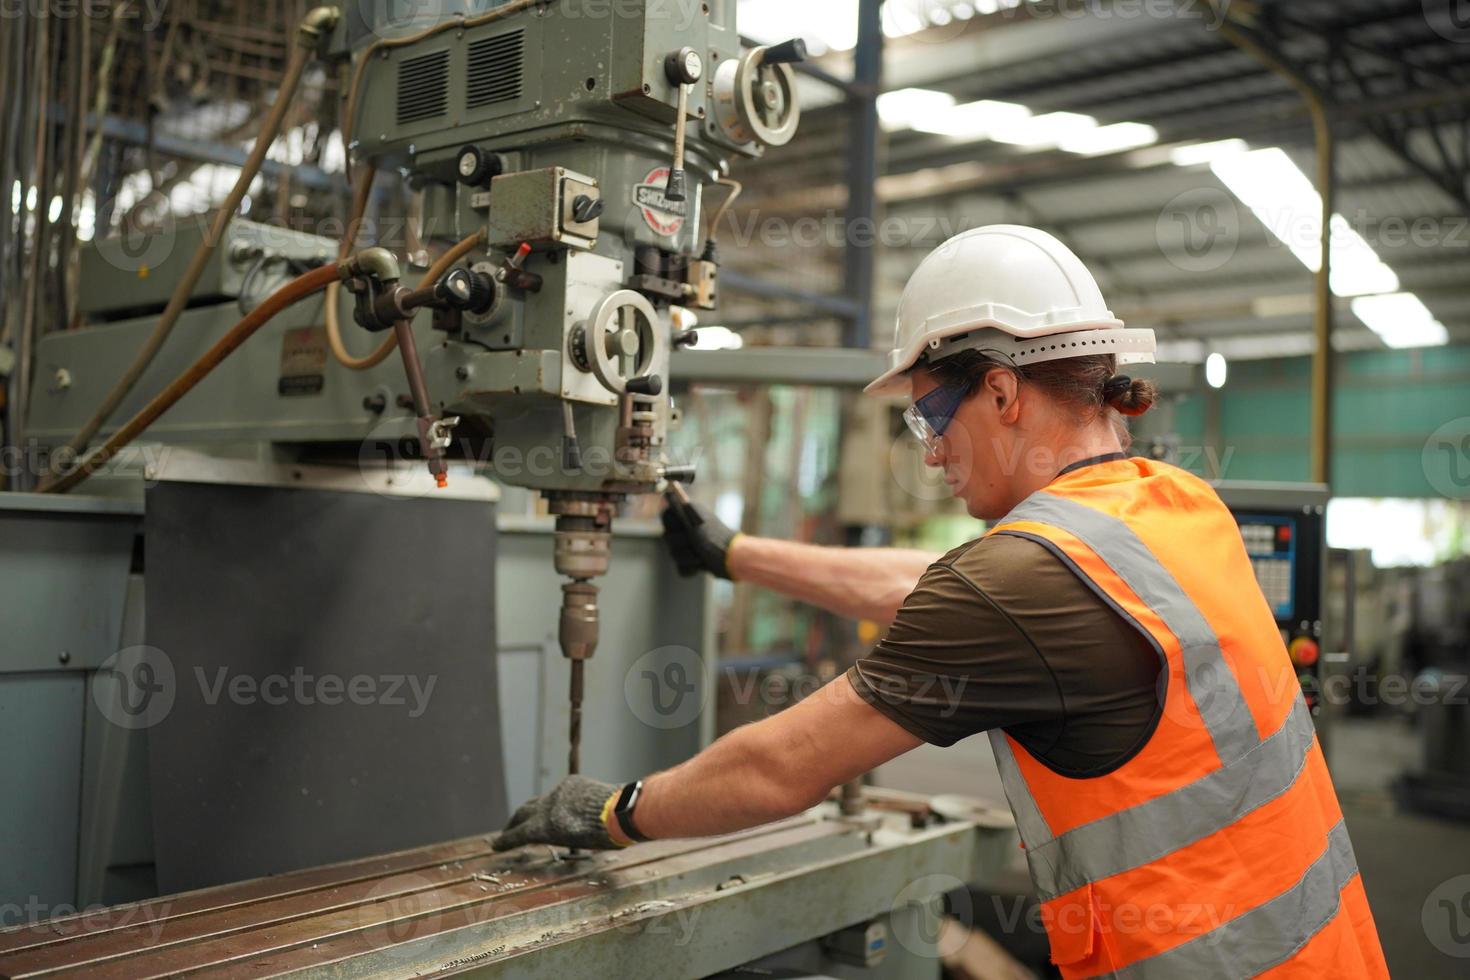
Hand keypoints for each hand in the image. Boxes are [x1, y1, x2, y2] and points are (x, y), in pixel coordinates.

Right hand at [493, 775, 623, 850]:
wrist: (620, 811)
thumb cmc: (601, 836)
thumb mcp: (575, 844)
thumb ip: (556, 836)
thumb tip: (549, 832)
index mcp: (545, 826)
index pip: (519, 835)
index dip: (505, 841)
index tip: (495, 846)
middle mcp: (547, 807)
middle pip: (523, 813)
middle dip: (513, 824)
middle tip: (507, 832)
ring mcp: (559, 792)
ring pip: (540, 801)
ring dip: (534, 811)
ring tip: (531, 819)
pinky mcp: (571, 782)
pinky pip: (559, 793)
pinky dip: (556, 802)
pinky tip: (561, 807)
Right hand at [661, 491, 738, 578]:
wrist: (732, 560)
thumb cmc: (715, 538)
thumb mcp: (696, 520)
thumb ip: (681, 508)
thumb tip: (670, 492)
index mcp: (689, 514)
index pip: (666, 515)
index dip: (671, 523)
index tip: (681, 526)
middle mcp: (688, 528)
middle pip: (667, 537)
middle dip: (681, 544)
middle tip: (694, 542)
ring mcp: (689, 546)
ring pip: (674, 554)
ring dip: (687, 557)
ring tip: (700, 557)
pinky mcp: (692, 562)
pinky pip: (681, 567)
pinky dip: (691, 568)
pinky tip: (700, 565)